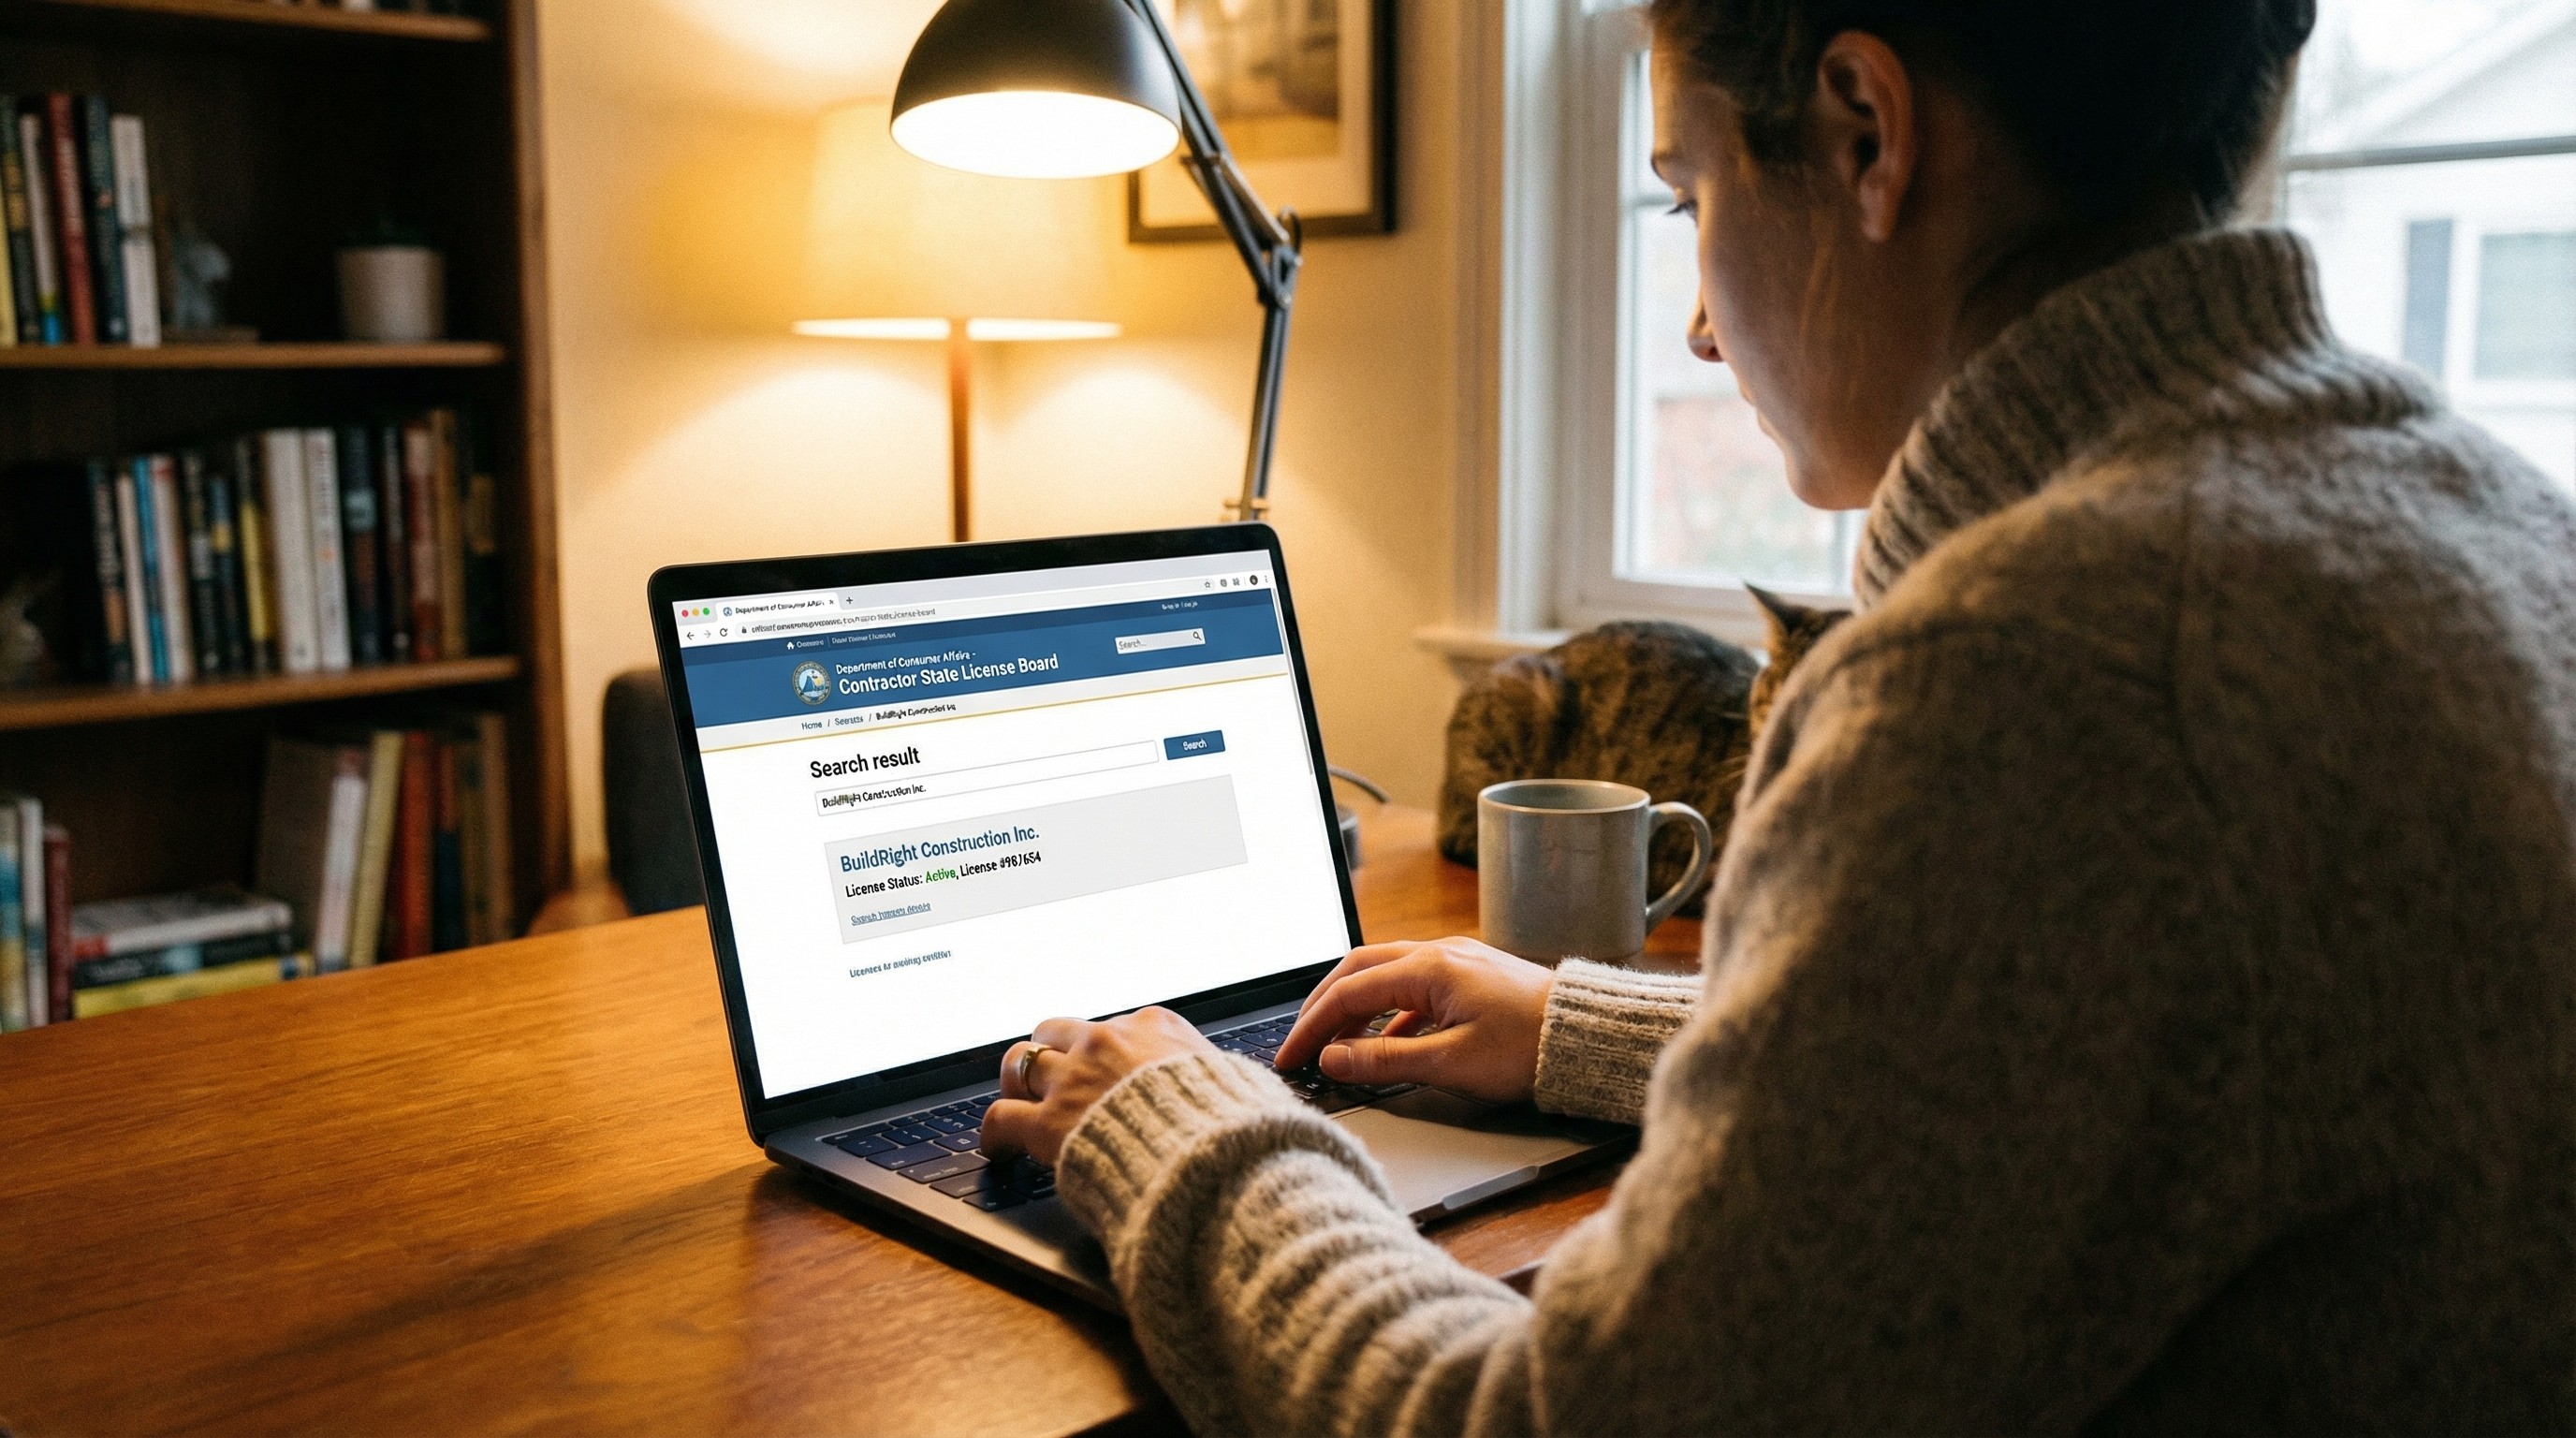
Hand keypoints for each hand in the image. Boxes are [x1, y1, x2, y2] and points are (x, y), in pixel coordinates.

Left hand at [981, 1007, 1216, 1166]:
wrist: (1210, 1157)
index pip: (1117, 1026)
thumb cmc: (1232, 1125)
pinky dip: (995, 1132)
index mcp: (1156, 1026)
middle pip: (1059, 1030)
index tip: (1108, 1072)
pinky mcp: (1047, 1123)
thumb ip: (1217, 1075)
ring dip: (1018, 1081)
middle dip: (1052, 1052)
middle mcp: (1107, 1042)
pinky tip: (998, 1146)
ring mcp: (1073, 1079)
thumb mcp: (1239, 1079)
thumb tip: (1238, 1084)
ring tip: (1017, 1100)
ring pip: (1021, 1061)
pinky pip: (1000, 1118)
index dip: (1107, 1053)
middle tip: (1051, 1078)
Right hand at [1273, 938, 1555, 1104]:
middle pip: (1359, 971)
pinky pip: (1413, 987)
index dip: (1312, 1026)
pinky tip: (1387, 1043)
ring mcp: (1455, 961)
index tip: (1291, 1057)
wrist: (1586, 1037)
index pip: (1349, 993)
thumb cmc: (1527, 1048)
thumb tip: (1332, 1058)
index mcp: (1427, 968)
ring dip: (1354, 1008)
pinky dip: (1388, 1013)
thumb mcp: (1449, 1063)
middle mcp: (1437, 954)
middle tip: (1301, 1042)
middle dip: (1323, 1006)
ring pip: (1385, 975)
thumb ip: (1384, 1060)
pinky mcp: (1470, 976)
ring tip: (1336, 1045)